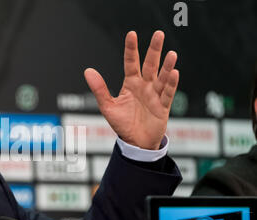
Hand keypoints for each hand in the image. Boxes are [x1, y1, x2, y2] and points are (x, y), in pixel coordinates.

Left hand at [84, 30, 178, 149]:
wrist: (135, 142)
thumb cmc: (122, 124)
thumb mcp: (107, 106)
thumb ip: (99, 89)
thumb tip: (88, 71)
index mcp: (130, 84)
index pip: (131, 63)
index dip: (131, 49)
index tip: (132, 35)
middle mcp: (144, 86)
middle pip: (150, 65)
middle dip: (154, 50)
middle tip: (159, 34)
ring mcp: (154, 95)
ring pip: (162, 77)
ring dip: (167, 66)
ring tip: (171, 54)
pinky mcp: (162, 107)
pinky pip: (167, 93)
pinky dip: (171, 84)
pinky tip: (174, 73)